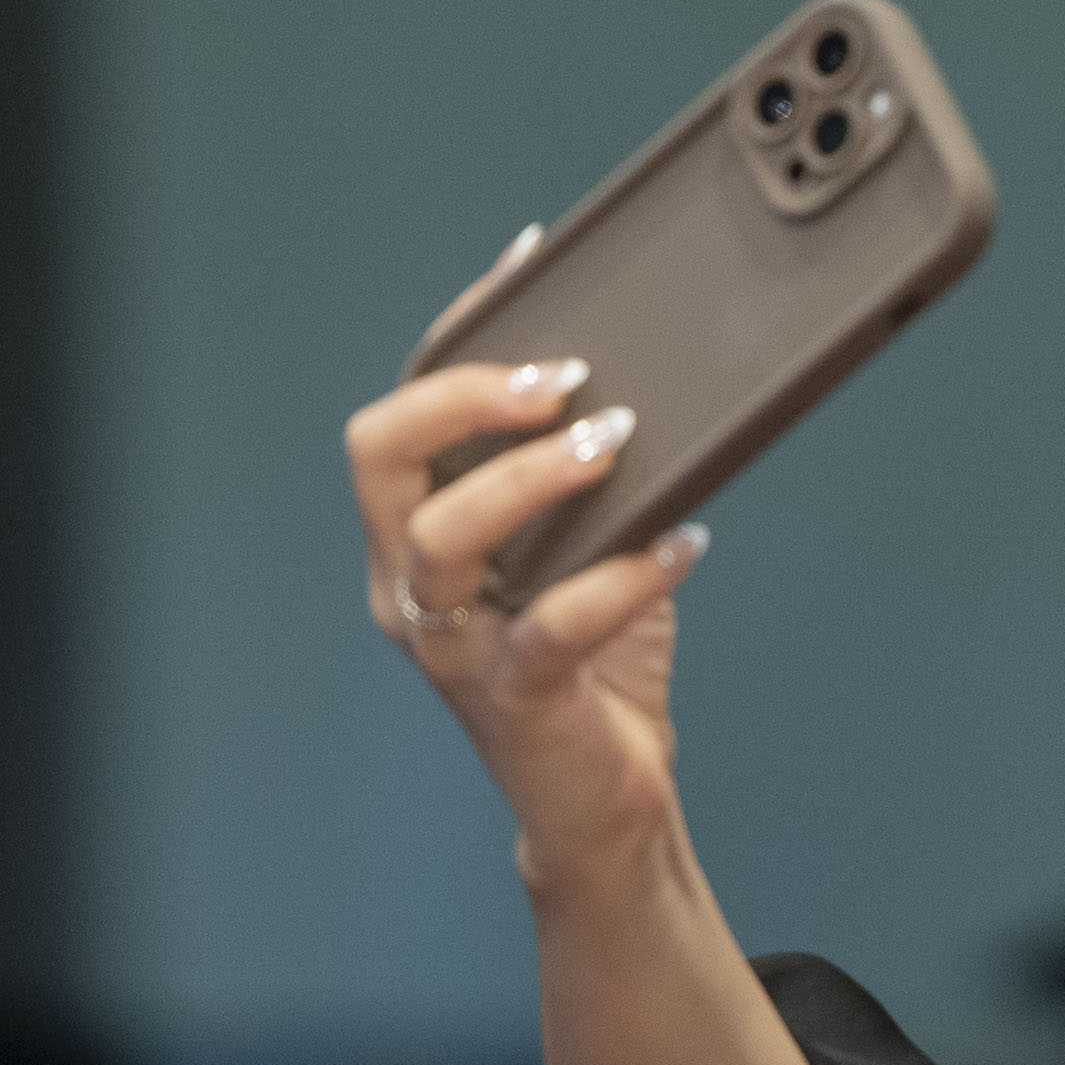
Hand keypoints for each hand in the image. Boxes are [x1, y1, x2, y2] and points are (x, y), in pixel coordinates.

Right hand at [348, 223, 714, 897]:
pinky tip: (684, 548)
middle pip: (380, 454)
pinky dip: (623, 578)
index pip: (407, 406)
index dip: (460, 329)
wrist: (604, 804)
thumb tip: (656, 390)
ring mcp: (449, 643)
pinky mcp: (511, 698)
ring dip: (529, 477)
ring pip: (441, 537)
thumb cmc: (594, 668)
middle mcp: (408, 581)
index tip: (530, 260)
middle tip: (566, 375)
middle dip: (466, 396)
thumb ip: (599, 485)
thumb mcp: (590, 554)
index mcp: (414, 532)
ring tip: (613, 443)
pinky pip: (552, 626)